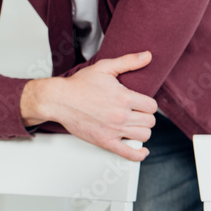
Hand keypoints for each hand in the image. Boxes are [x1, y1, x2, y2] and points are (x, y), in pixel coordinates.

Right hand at [24, 51, 156, 160]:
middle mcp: (121, 116)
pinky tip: (141, 150)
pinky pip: (129, 153)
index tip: (140, 104)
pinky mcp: (104, 141)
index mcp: (124, 98)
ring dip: (141, 131)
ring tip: (133, 126)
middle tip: (135, 113)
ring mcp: (113, 130)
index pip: (152, 106)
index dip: (147, 104)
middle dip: (144, 117)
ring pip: (143, 136)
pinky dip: (138, 154)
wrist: (59, 100)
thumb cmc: (78, 85)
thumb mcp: (104, 68)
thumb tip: (147, 56)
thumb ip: (128, 61)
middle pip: (150, 122)